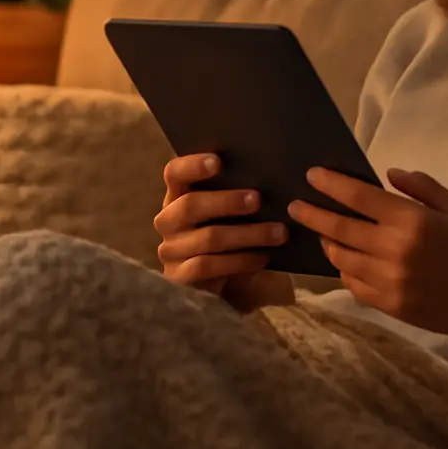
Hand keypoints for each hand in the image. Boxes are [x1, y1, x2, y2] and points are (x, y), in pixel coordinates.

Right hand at [154, 153, 294, 311]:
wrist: (229, 288)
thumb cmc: (235, 236)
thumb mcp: (234, 214)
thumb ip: (239, 193)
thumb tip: (270, 177)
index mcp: (178, 195)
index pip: (174, 173)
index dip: (192, 165)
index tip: (218, 161)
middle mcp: (169, 220)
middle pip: (190, 205)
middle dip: (227, 201)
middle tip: (259, 199)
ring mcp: (171, 251)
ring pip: (208, 238)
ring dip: (248, 234)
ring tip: (278, 232)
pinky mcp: (180, 278)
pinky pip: (208, 266)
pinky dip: (240, 261)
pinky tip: (262, 258)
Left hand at [288, 167, 447, 355]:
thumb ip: (422, 186)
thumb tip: (387, 174)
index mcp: (412, 221)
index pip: (360, 197)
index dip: (332, 184)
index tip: (312, 175)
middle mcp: (394, 249)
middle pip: (340, 228)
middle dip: (312, 214)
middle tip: (295, 205)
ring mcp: (388, 280)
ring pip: (341, 257)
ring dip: (326, 242)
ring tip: (320, 232)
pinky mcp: (386, 304)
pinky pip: (351, 283)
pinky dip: (343, 269)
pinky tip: (343, 259)